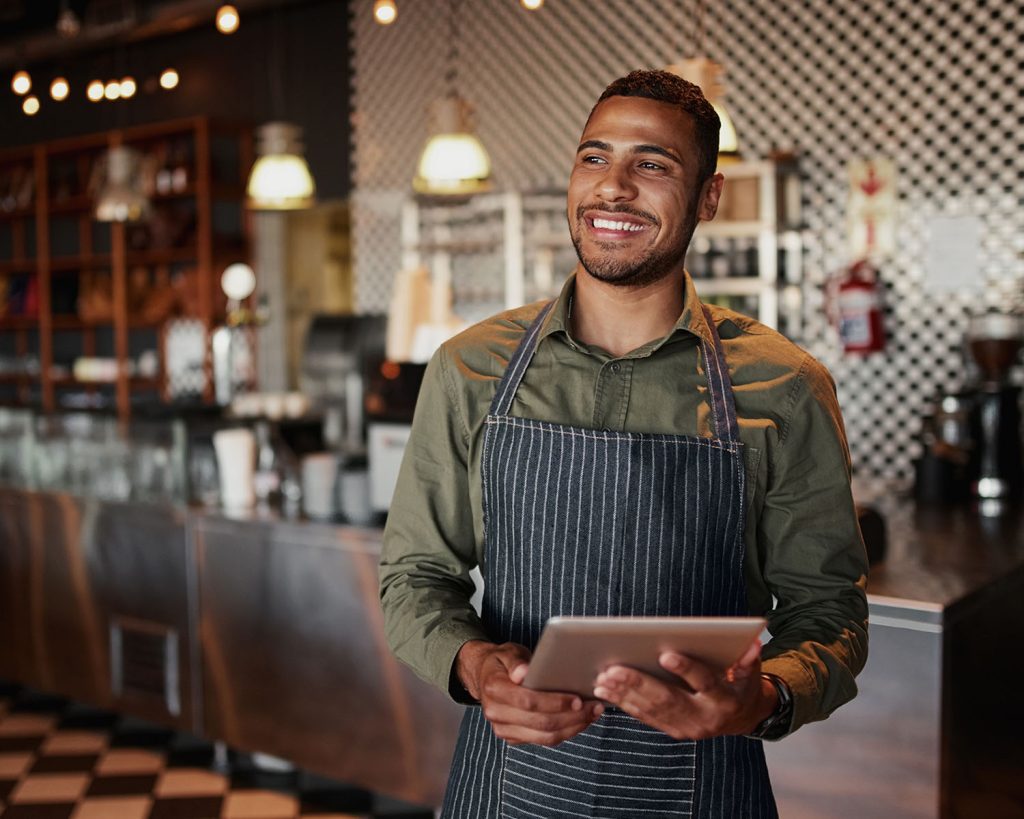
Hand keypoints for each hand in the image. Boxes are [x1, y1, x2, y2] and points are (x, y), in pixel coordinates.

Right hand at [456, 640, 603, 745]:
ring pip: (545, 737)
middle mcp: (496, 713)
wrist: (484, 676)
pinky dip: (565, 732)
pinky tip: (580, 721)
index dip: (555, 703)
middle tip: (594, 707)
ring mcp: (504, 729)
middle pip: (540, 723)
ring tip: (592, 714)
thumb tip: (523, 673)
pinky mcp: (513, 738)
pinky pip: (543, 740)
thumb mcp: (507, 652)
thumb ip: (516, 661)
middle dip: (571, 717)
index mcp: (494, 690)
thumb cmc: (502, 662)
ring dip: (573, 728)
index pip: (528, 702)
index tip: (578, 699)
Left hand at [592, 637, 776, 739]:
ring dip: (624, 694)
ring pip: (652, 710)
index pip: (704, 682)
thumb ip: (748, 659)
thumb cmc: (741, 684)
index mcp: (725, 700)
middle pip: (669, 700)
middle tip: (613, 669)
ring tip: (603, 678)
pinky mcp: (674, 731)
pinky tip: (606, 692)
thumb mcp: (749, 672)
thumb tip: (752, 642)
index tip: (665, 654)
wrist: (741, 718)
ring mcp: (688, 728)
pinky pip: (646, 717)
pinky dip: (625, 704)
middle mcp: (705, 718)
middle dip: (639, 683)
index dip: (686, 669)